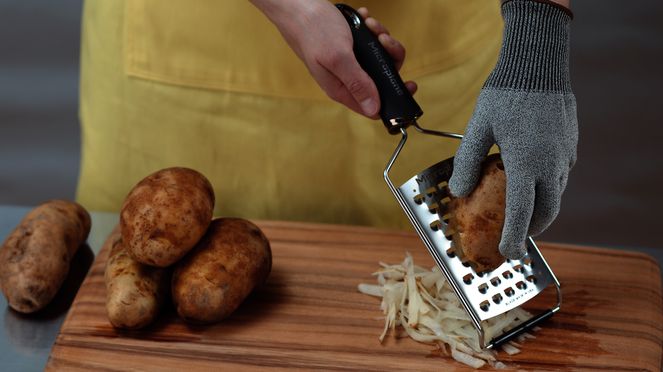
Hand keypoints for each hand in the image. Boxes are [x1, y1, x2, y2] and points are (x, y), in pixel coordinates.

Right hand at [251, 0, 415, 117]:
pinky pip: (370, 45)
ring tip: (370, 25)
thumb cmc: (312, 30)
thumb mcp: (338, 58)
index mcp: (341, 90)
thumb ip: (357, 83)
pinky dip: (371, 31)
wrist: (296, 5)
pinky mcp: (349, 49)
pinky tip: (363, 20)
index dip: (394, 99)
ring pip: (378, 59)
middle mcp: (346, 79)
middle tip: (382, 40)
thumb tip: (374, 109)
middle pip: (381, 80)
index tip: (410, 83)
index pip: (373, 107)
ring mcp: (348, 63)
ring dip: (381, 39)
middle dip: (389, 58)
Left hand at [449, 0, 577, 259]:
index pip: (522, 213)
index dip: (514, 237)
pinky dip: (546, 187)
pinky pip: (560, 175)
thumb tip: (458, 192)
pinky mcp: (570, 146)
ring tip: (521, 212)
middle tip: (516, 238)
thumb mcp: (478, 129)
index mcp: (526, 164)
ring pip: (556, 195)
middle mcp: (550, 165)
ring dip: (540, 209)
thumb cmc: (504, 95)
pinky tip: (530, 179)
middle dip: (531, 229)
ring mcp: (564, 156)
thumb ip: (468, 162)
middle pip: (546, 212)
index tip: (508, 252)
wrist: (537, 64)